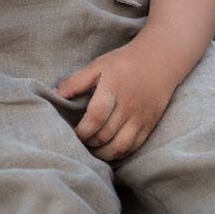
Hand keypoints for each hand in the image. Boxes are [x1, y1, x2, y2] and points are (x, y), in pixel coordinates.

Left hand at [56, 35, 180, 162]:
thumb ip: (76, 81)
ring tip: (92, 149)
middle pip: (105, 135)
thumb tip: (54, 95)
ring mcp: (141, 117)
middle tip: (79, 143)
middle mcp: (129, 105)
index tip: (73, 133)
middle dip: (88, 143)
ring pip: (120, 146)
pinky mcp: (150, 125)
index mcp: (114, 88)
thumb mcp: (99, 64)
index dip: (81, 130)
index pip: (96, 117)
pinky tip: (108, 150)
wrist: (160, 60)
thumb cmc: (125, 62)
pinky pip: (133, 147)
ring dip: (102, 153)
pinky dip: (119, 153)